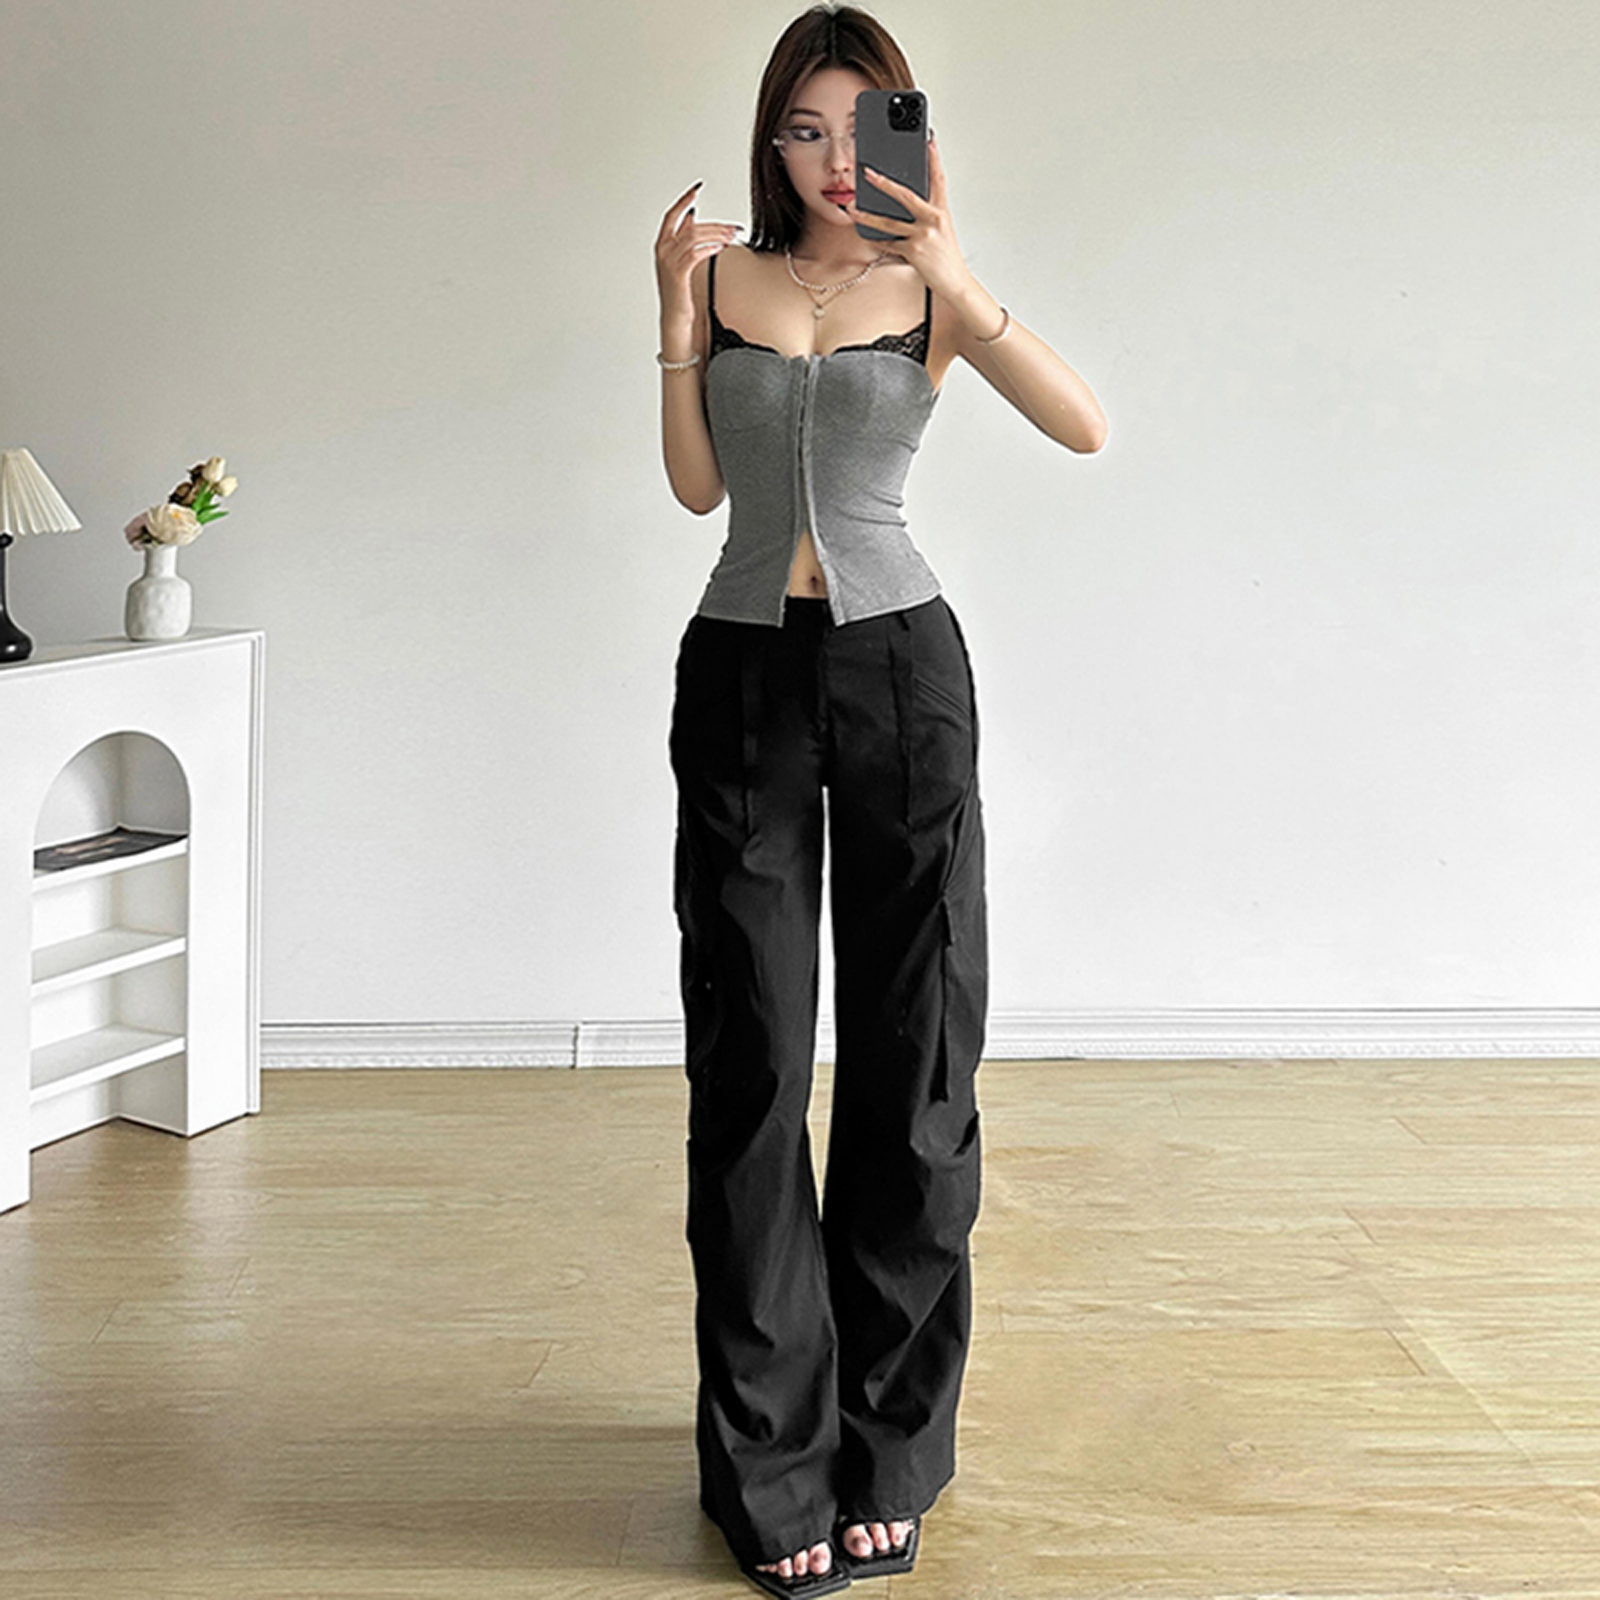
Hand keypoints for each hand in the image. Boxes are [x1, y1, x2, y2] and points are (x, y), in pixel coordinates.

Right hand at [654, 182, 739, 320]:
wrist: (676, 319)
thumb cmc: (681, 291)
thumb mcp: (682, 260)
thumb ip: (685, 238)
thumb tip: (692, 218)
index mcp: (663, 244)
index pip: (672, 214)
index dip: (684, 200)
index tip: (697, 188)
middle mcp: (663, 250)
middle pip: (689, 226)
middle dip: (714, 224)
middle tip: (733, 227)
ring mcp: (669, 262)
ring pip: (693, 237)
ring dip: (716, 235)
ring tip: (732, 237)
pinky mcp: (678, 274)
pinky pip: (694, 254)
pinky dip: (709, 248)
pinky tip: (721, 248)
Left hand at [843, 132, 970, 301]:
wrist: (955, 282)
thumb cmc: (948, 258)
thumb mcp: (942, 231)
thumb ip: (927, 216)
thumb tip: (906, 206)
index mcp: (942, 211)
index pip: (938, 179)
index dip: (933, 159)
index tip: (928, 141)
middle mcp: (933, 219)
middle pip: (905, 195)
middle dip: (883, 182)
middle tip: (867, 172)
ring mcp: (923, 235)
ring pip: (888, 222)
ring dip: (867, 216)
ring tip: (852, 209)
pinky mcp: (913, 251)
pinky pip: (888, 243)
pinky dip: (876, 240)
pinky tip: (866, 234)